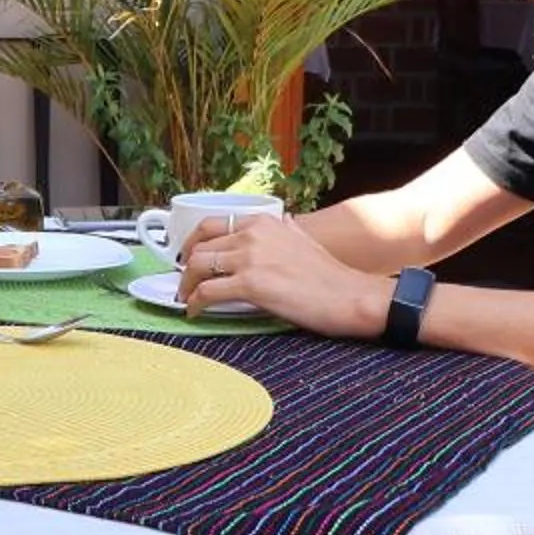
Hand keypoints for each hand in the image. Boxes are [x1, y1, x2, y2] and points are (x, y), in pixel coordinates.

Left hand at [177, 213, 392, 338]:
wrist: (349, 296)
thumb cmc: (330, 275)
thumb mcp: (304, 238)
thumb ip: (287, 229)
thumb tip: (283, 222)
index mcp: (262, 222)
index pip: (212, 224)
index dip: (193, 243)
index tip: (189, 258)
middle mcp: (252, 234)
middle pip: (200, 246)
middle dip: (186, 267)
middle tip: (184, 283)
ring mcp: (250, 258)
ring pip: (197, 267)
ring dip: (186, 285)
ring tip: (187, 299)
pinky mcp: (250, 284)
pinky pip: (207, 292)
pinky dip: (195, 303)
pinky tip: (195, 312)